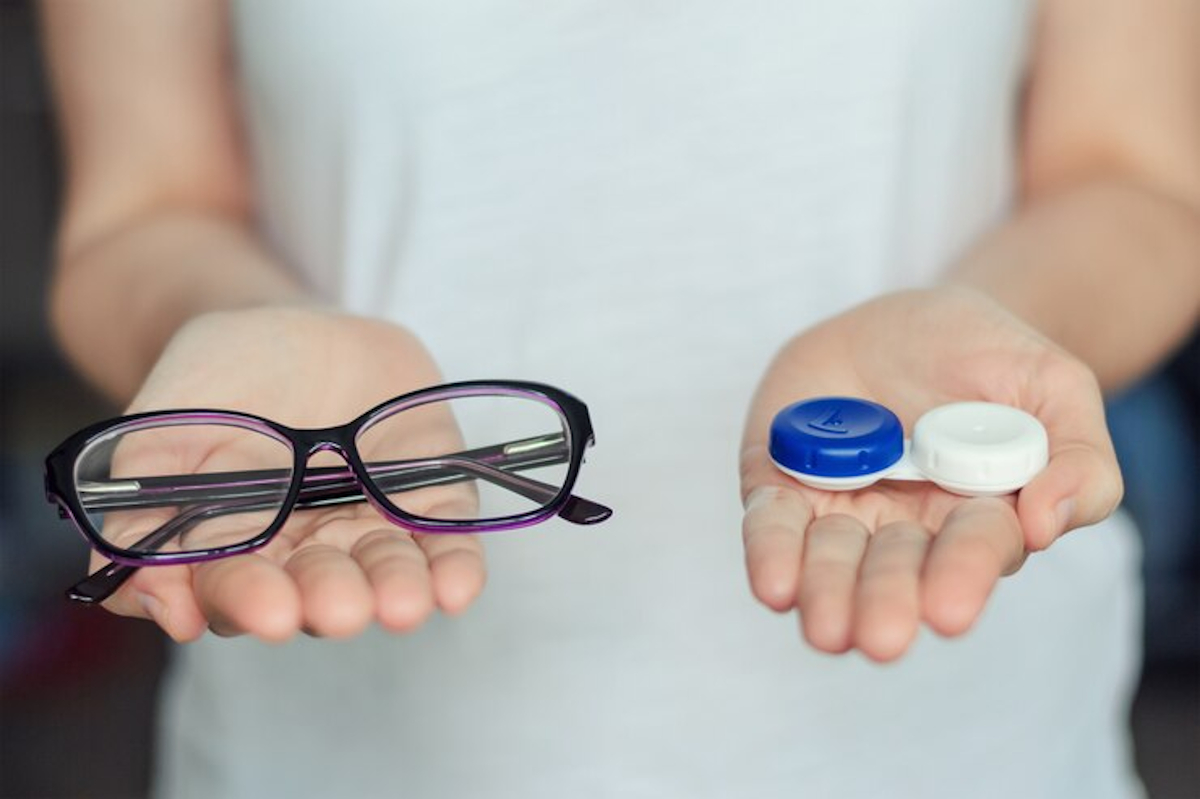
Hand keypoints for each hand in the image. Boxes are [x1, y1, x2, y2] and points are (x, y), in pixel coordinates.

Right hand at [93, 306, 486, 641]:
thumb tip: (150, 600)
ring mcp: (371, 525)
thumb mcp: (157, 433)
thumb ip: (139, 515)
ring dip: (397, 590)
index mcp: (236, 547)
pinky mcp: (430, 496)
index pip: (239, 588)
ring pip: (387, 572)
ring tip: (402, 605)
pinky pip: (447, 538)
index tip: (267, 611)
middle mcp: (308, 551)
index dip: (250, 600)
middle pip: (320, 588)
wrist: (288, 323)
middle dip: (330, 598)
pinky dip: (454, 566)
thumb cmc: (215, 382)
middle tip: (340, 609)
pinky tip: (457, 587)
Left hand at [739, 288, 1122, 660]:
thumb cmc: (991, 358)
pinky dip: (771, 549)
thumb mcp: (1054, 385)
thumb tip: (1048, 521)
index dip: (962, 577)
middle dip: (886, 602)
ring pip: (829, 560)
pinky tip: (775, 583)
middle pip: (894, 571)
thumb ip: (1077, 457)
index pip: (973, 551)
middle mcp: (906, 527)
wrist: (910, 318)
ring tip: (826, 629)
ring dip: (826, 593)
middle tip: (879, 638)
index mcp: (979, 515)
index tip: (950, 611)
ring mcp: (841, 507)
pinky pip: (773, 520)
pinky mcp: (783, 482)